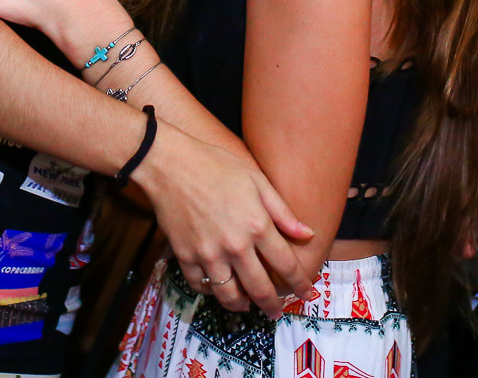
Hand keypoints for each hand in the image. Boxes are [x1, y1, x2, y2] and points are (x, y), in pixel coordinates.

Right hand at [132, 123, 314, 318]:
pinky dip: (211, 291)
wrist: (170, 164)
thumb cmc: (215, 165)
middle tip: (277, 312)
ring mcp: (209, 254)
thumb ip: (282, 211)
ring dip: (242, 305)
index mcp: (257, 225)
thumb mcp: (256, 180)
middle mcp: (235, 246)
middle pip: (260, 288)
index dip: (300, 283)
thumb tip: (307, 234)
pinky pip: (201, 286)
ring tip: (247, 305)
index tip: (307, 292)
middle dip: (273, 305)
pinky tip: (218, 287)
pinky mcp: (186, 257)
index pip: (286, 265)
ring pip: (230, 295)